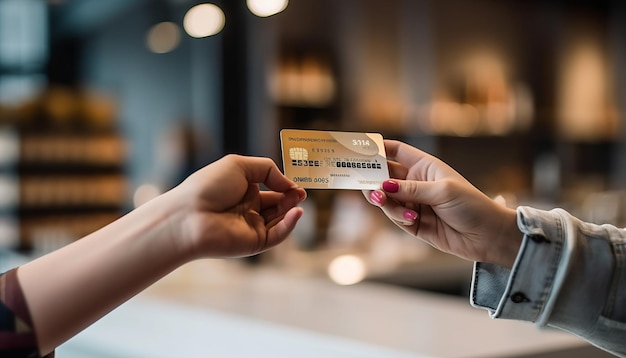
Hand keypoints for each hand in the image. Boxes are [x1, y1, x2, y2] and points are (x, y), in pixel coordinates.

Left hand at [172, 154, 305, 257]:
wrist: (189, 216)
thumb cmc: (208, 187)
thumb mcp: (239, 165)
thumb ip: (268, 170)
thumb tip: (289, 183)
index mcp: (243, 191)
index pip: (271, 190)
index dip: (285, 186)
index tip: (297, 183)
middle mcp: (248, 210)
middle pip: (278, 205)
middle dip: (291, 198)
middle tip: (302, 193)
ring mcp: (252, 227)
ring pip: (280, 220)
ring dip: (292, 210)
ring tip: (297, 199)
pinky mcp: (254, 243)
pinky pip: (277, 235)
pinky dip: (289, 225)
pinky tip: (295, 212)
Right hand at [364, 140, 520, 267]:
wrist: (488, 235)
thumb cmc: (472, 205)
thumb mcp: (442, 191)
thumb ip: (410, 189)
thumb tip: (382, 186)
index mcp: (425, 166)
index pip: (396, 152)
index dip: (379, 149)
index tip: (360, 150)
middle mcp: (416, 183)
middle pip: (385, 177)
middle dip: (373, 179)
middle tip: (361, 183)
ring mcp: (414, 204)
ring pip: (387, 199)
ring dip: (385, 201)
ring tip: (383, 201)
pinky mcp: (414, 224)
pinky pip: (396, 218)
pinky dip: (398, 218)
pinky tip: (412, 220)